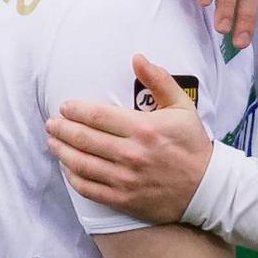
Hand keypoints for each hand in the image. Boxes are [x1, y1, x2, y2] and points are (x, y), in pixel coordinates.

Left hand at [46, 56, 214, 224]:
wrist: (206, 188)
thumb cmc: (192, 144)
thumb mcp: (182, 106)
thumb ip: (159, 80)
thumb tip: (137, 57)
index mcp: (143, 128)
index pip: (97, 116)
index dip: (75, 110)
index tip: (64, 107)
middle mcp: (130, 154)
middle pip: (83, 139)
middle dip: (61, 129)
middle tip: (51, 123)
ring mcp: (125, 179)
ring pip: (81, 163)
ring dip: (61, 151)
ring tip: (52, 142)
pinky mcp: (122, 200)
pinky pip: (88, 188)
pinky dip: (72, 177)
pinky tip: (67, 167)